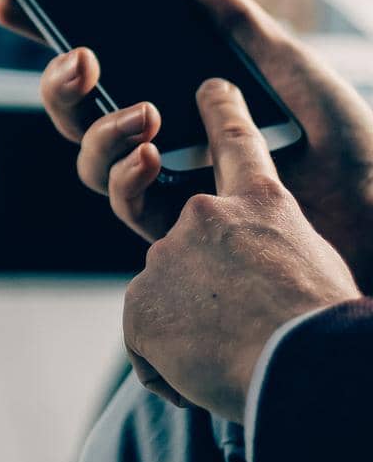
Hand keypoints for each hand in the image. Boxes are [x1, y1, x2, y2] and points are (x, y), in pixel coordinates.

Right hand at [0, 0, 372, 276]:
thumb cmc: (350, 145)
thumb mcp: (292, 66)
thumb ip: (239, 23)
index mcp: (178, 94)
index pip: (99, 64)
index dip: (46, 33)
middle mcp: (160, 139)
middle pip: (74, 113)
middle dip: (57, 84)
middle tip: (80, 57)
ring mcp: (165, 183)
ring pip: (88, 160)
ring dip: (98, 131)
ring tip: (144, 113)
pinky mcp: (179, 228)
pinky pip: (125, 203)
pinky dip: (127, 176)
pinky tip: (150, 153)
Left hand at [121, 78, 359, 421]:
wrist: (298, 362)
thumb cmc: (323, 320)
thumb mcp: (317, 261)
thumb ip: (273, 244)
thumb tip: (257, 265)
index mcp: (262, 203)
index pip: (238, 144)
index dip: (222, 113)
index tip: (210, 89)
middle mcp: (206, 216)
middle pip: (192, 250)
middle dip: (209, 286)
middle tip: (245, 318)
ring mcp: (166, 253)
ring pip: (170, 297)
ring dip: (194, 328)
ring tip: (235, 349)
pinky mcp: (138, 298)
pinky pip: (147, 340)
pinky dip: (169, 363)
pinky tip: (202, 372)